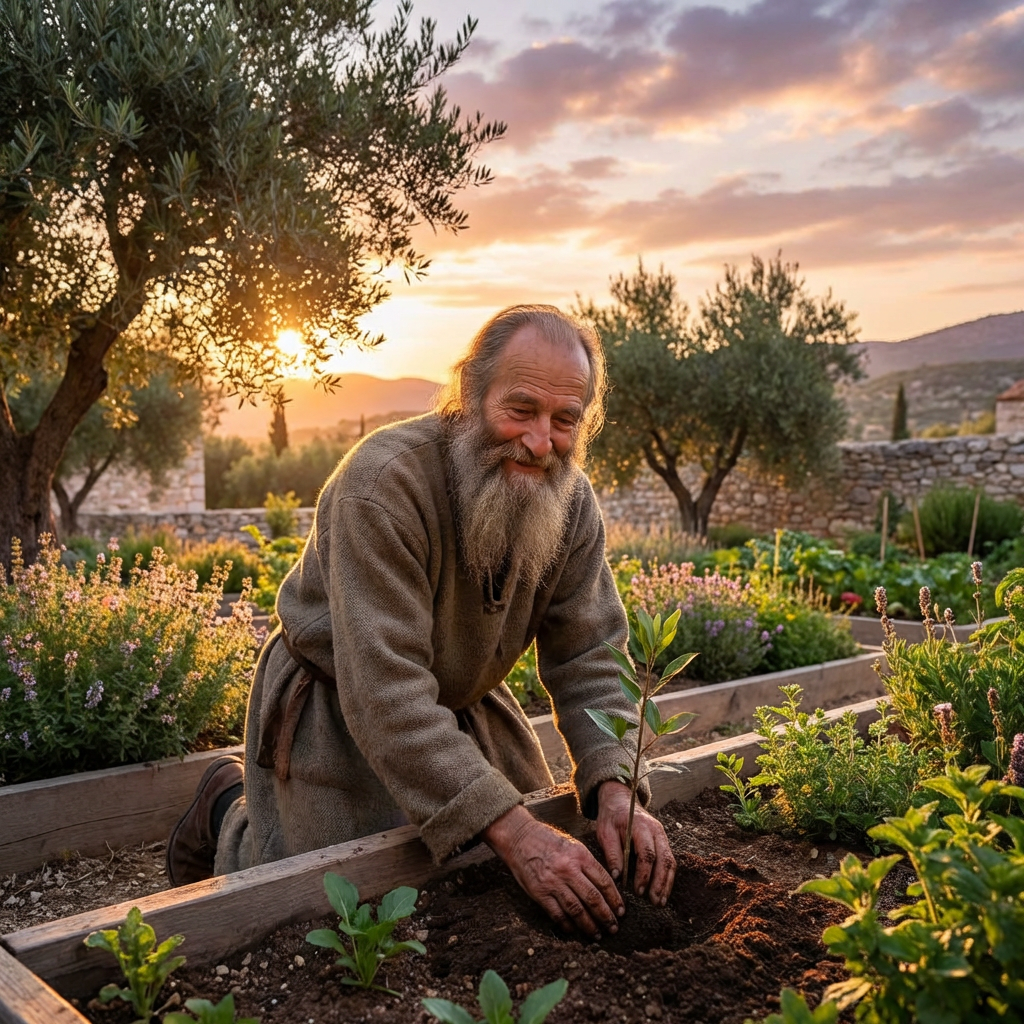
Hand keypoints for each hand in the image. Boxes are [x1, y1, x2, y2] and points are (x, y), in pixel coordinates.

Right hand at [483, 805, 624, 937]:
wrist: (520, 837)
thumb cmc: (548, 840)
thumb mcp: (572, 845)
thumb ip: (587, 864)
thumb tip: (604, 886)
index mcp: (580, 856)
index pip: (604, 882)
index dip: (615, 899)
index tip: (621, 911)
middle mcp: (568, 870)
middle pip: (593, 899)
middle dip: (606, 917)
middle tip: (613, 928)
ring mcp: (553, 882)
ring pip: (577, 910)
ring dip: (589, 925)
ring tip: (597, 934)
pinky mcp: (539, 892)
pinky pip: (557, 914)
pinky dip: (567, 925)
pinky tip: (574, 930)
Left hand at [595, 780, 675, 905]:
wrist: (620, 799)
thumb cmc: (611, 817)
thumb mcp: (605, 832)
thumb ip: (612, 853)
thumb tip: (618, 877)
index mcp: (641, 826)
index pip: (647, 853)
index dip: (644, 874)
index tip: (639, 891)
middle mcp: (656, 831)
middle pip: (664, 859)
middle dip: (660, 883)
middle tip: (654, 902)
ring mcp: (662, 835)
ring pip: (670, 861)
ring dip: (666, 883)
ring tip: (660, 902)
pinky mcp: (663, 841)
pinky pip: (669, 860)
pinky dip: (667, 877)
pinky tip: (662, 891)